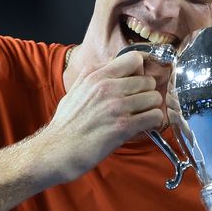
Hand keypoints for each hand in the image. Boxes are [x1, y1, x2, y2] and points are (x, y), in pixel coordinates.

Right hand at [35, 51, 165, 182]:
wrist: (56, 151)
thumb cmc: (66, 124)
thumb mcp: (74, 90)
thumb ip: (92, 75)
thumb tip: (108, 63)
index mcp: (97, 77)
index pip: (134, 59)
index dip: (140, 71)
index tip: (136, 83)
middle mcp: (108, 88)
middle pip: (149, 81)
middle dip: (147, 93)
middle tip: (139, 105)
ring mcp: (117, 107)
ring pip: (155, 98)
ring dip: (151, 108)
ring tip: (141, 116)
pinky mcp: (124, 126)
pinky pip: (155, 116)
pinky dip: (153, 122)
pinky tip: (144, 126)